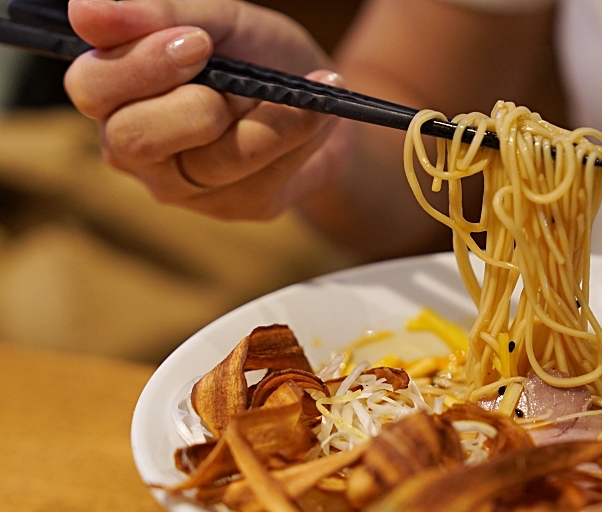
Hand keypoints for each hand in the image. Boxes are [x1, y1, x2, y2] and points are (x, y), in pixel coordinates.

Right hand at [64, 0, 349, 219]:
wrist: (321, 97)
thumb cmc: (253, 53)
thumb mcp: (216, 18)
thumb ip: (156, 13)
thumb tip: (83, 12)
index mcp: (115, 91)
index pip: (92, 87)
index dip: (143, 66)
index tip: (198, 41)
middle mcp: (135, 146)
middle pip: (133, 140)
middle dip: (195, 105)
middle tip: (236, 80)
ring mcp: (184, 186)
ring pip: (214, 161)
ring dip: (269, 117)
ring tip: (302, 89)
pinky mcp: (235, 207)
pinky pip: (263, 176)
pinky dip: (298, 135)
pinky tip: (318, 112)